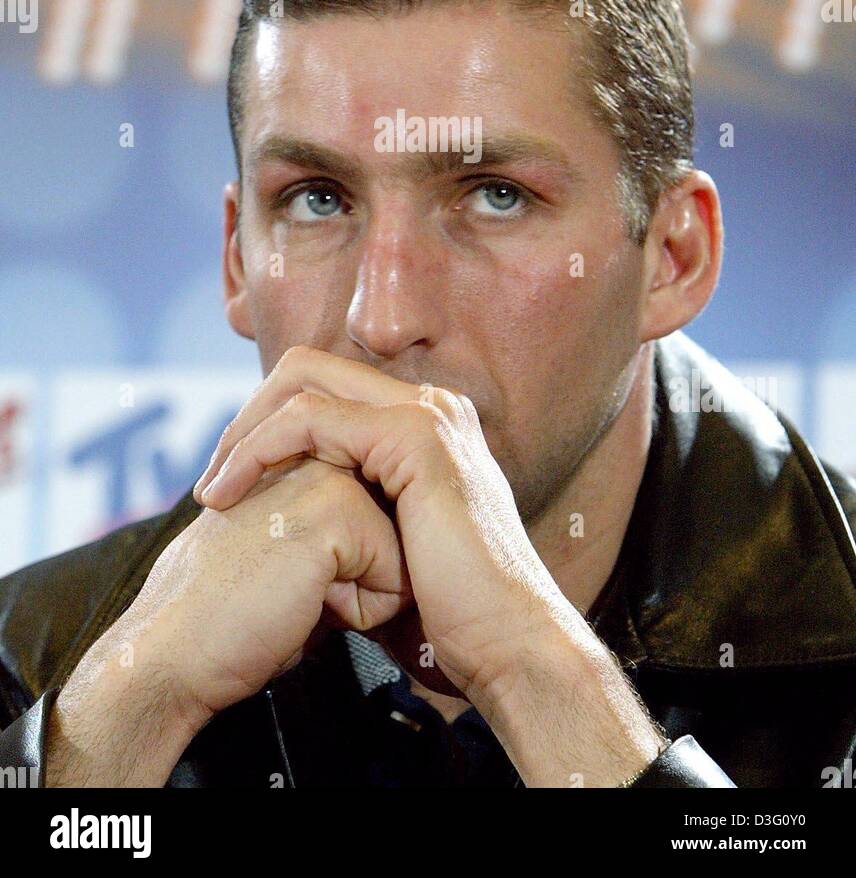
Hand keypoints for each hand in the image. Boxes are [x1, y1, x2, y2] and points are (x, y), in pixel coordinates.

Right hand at [122, 456, 410, 725]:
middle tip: (289, 590)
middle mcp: (314, 454)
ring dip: (362, 592)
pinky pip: (396, 571)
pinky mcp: (335, 510)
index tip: (284, 582)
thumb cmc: (225, 617)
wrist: (171, 653)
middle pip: (395, 527)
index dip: (349, 570)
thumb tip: (396, 547)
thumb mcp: (284, 555)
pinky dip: (363, 609)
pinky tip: (305, 607)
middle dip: (363, 575)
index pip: (378, 513)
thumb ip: (329, 530)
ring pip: (401, 547)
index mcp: (298, 459)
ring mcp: (324, 475)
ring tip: (296, 596)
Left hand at [193, 346, 586, 706]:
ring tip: (214, 490)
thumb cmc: (449, 615)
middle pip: (307, 369)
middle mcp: (428, 405)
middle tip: (213, 479)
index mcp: (422, 425)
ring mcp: (426, 413)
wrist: (505, 644)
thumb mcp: (382, 548)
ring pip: (302, 383)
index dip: (266, 426)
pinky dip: (260, 450)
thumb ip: (348, 512)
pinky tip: (232, 494)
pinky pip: (310, 419)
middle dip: (248, 417)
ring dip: (245, 432)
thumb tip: (288, 512)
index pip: (324, 390)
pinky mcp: (415, 435)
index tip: (229, 484)